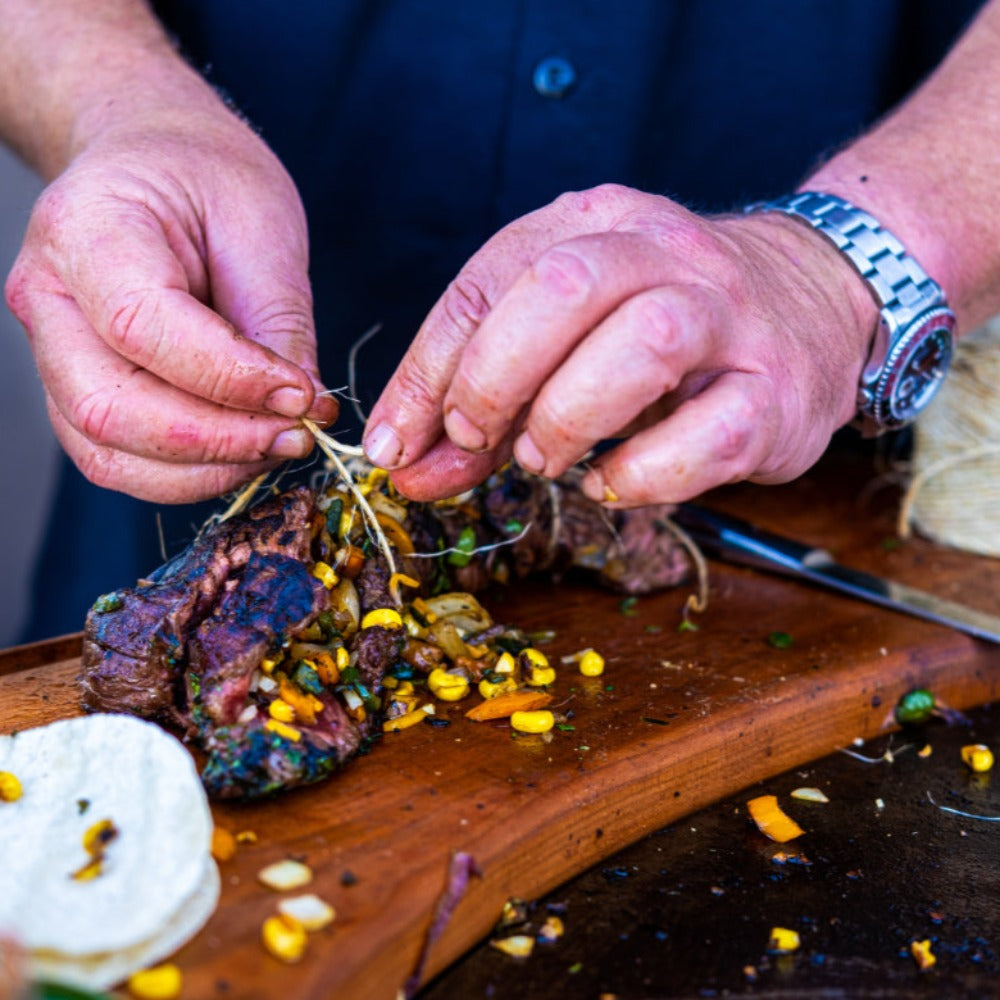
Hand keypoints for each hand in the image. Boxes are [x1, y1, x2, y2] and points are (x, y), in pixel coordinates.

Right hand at [5, 90, 334, 502]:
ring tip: (278, 445)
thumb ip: (277, 323)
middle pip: (111, 407)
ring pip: (108, 450)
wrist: (153, 163)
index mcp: (87, 230)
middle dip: (220, 440)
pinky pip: (117, 460)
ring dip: (205, 469)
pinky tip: (245, 451)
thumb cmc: (207, 179)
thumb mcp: (261, 225)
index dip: (231, 378)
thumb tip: (303, 409)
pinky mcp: (74, 392)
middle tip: (297, 435)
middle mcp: (47, 297)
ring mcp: (50, 352)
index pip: (142, 326)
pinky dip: (186, 474)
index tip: (303, 395)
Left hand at [364, 184, 875, 504]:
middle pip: (561, 288)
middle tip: (479, 438)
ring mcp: (729, 317)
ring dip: (567, 420)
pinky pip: (706, 435)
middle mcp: (664, 251)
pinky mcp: (776, 392)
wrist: (815, 301)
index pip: (486, 281)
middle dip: (493, 379)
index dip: (427, 371)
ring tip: (548, 457)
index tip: (396, 444)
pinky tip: (615, 481)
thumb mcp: (564, 338)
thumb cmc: (664, 326)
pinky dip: (640, 473)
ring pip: (639, 345)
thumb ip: (484, 399)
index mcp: (595, 221)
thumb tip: (407, 468)